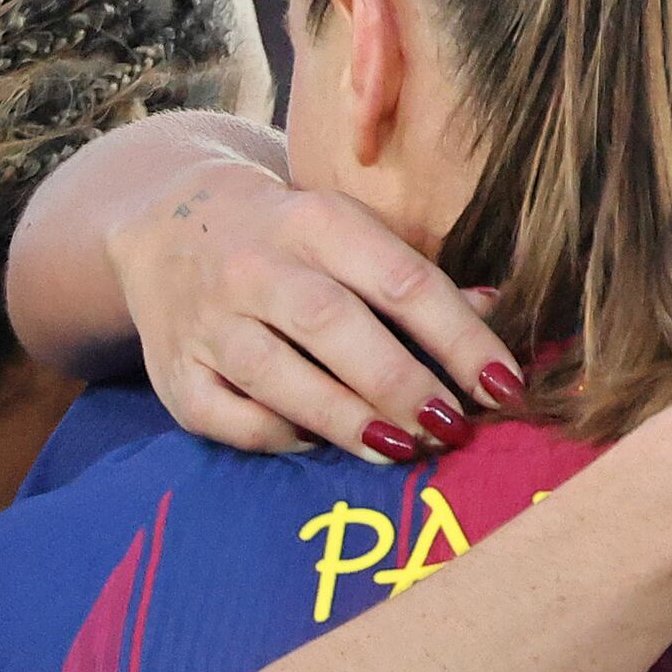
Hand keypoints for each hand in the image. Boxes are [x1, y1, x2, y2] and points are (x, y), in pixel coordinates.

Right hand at [101, 156, 522, 463]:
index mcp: (314, 221)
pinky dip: (282, 436)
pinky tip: (324, 443)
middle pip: (334, 327)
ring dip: (348, 420)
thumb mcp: (349, 232)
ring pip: (277, 376)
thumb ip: (415, 277)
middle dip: (402, 384)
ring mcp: (208, 321)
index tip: (504, 386)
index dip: (459, 338)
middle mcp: (254, 266)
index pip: (400, 280)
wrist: (167, 224)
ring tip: (403, 449)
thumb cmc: (289, 239)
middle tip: (451, 428)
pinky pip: (232, 419)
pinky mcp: (175, 374)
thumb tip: (494, 312)